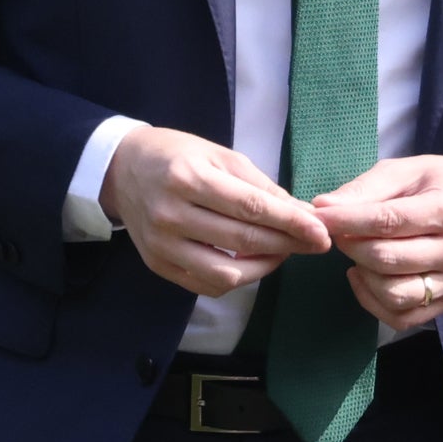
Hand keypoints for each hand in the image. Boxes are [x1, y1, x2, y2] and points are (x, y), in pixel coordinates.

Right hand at [102, 126, 328, 298]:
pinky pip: (206, 285)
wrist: (121, 170)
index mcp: (189, 178)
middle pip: (242, 240)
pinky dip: (237, 279)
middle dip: (286, 244)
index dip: (290, 223)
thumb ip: (260, 186)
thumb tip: (302, 212)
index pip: (250, 207)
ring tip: (283, 252)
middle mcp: (171, 214)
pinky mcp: (158, 266)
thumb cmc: (177, 156)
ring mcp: (161, 245)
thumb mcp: (220, 155)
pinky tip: (253, 263)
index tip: (321, 232)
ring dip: (264, 267)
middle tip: (314, 243)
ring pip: (225, 273)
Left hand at [313, 154, 442, 333]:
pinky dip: (372, 302)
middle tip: (338, 233)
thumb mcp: (404, 170)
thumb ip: (364, 189)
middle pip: (387, 260)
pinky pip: (403, 318)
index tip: (318, 216)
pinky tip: (364, 276)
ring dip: (362, 276)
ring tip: (355, 254)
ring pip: (394, 295)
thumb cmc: (437, 182)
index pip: (388, 221)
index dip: (346, 221)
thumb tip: (322, 207)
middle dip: (351, 246)